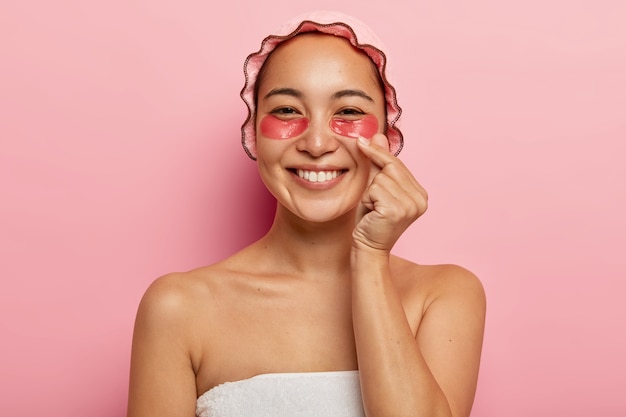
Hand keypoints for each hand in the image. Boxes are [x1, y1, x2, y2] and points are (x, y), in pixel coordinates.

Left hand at [353, 133, 427, 252]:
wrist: (369, 248)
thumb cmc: (371, 220)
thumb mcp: (376, 188)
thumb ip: (378, 163)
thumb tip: (377, 135)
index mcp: (420, 193)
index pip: (398, 164)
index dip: (378, 153)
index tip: (362, 141)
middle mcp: (420, 199)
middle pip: (391, 167)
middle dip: (374, 177)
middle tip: (370, 197)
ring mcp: (411, 205)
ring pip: (380, 178)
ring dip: (370, 191)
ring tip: (373, 208)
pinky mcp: (397, 210)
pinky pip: (374, 189)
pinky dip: (367, 198)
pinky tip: (372, 212)